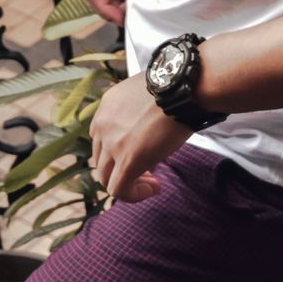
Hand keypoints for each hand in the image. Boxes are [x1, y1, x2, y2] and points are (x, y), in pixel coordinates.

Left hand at [88, 73, 190, 201]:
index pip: (102, 137)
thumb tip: (147, 126)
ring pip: (106, 176)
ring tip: (151, 181)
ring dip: (127, 181)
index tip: (140, 150)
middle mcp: (103, 124)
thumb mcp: (145, 92)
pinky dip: (133, 194)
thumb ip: (137, 109)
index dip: (117, 149)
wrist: (182, 87)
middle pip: (101, 158)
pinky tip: (152, 189)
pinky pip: (119, 189)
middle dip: (120, 168)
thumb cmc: (173, 86)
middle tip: (147, 169)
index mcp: (107, 106)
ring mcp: (112, 144)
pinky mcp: (127, 161)